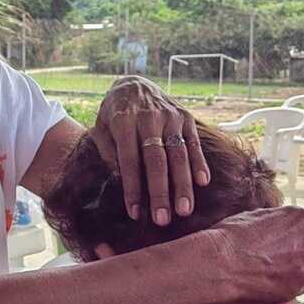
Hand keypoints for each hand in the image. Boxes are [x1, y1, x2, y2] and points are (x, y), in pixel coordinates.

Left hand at [88, 76, 209, 225]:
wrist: (134, 84)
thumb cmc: (114, 113)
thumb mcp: (101, 127)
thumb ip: (108, 151)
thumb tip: (120, 179)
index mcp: (124, 121)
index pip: (129, 160)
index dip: (133, 188)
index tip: (135, 213)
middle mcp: (149, 118)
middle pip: (157, 160)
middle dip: (160, 192)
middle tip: (163, 219)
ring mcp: (170, 116)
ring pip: (179, 154)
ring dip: (182, 184)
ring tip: (184, 210)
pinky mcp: (186, 116)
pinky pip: (194, 142)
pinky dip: (199, 163)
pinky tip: (202, 183)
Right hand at [204, 207, 303, 303]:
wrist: (220, 264)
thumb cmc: (232, 235)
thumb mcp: (256, 215)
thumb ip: (278, 220)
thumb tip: (279, 226)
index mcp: (301, 218)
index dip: (300, 230)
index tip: (290, 236)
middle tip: (297, 251)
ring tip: (286, 269)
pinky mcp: (296, 289)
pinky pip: (300, 286)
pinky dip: (291, 284)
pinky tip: (273, 281)